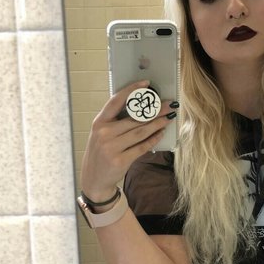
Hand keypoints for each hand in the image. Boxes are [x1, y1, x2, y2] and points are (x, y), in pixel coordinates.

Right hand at [80, 80, 177, 202]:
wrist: (94, 180)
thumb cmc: (101, 153)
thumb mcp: (101, 134)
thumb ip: (115, 122)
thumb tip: (141, 108)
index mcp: (99, 122)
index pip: (116, 101)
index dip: (132, 90)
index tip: (146, 84)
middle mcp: (104, 133)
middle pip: (134, 118)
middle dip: (155, 110)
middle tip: (170, 105)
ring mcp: (112, 147)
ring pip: (141, 131)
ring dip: (158, 124)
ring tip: (168, 118)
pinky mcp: (121, 160)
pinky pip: (142, 146)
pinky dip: (153, 139)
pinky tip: (161, 133)